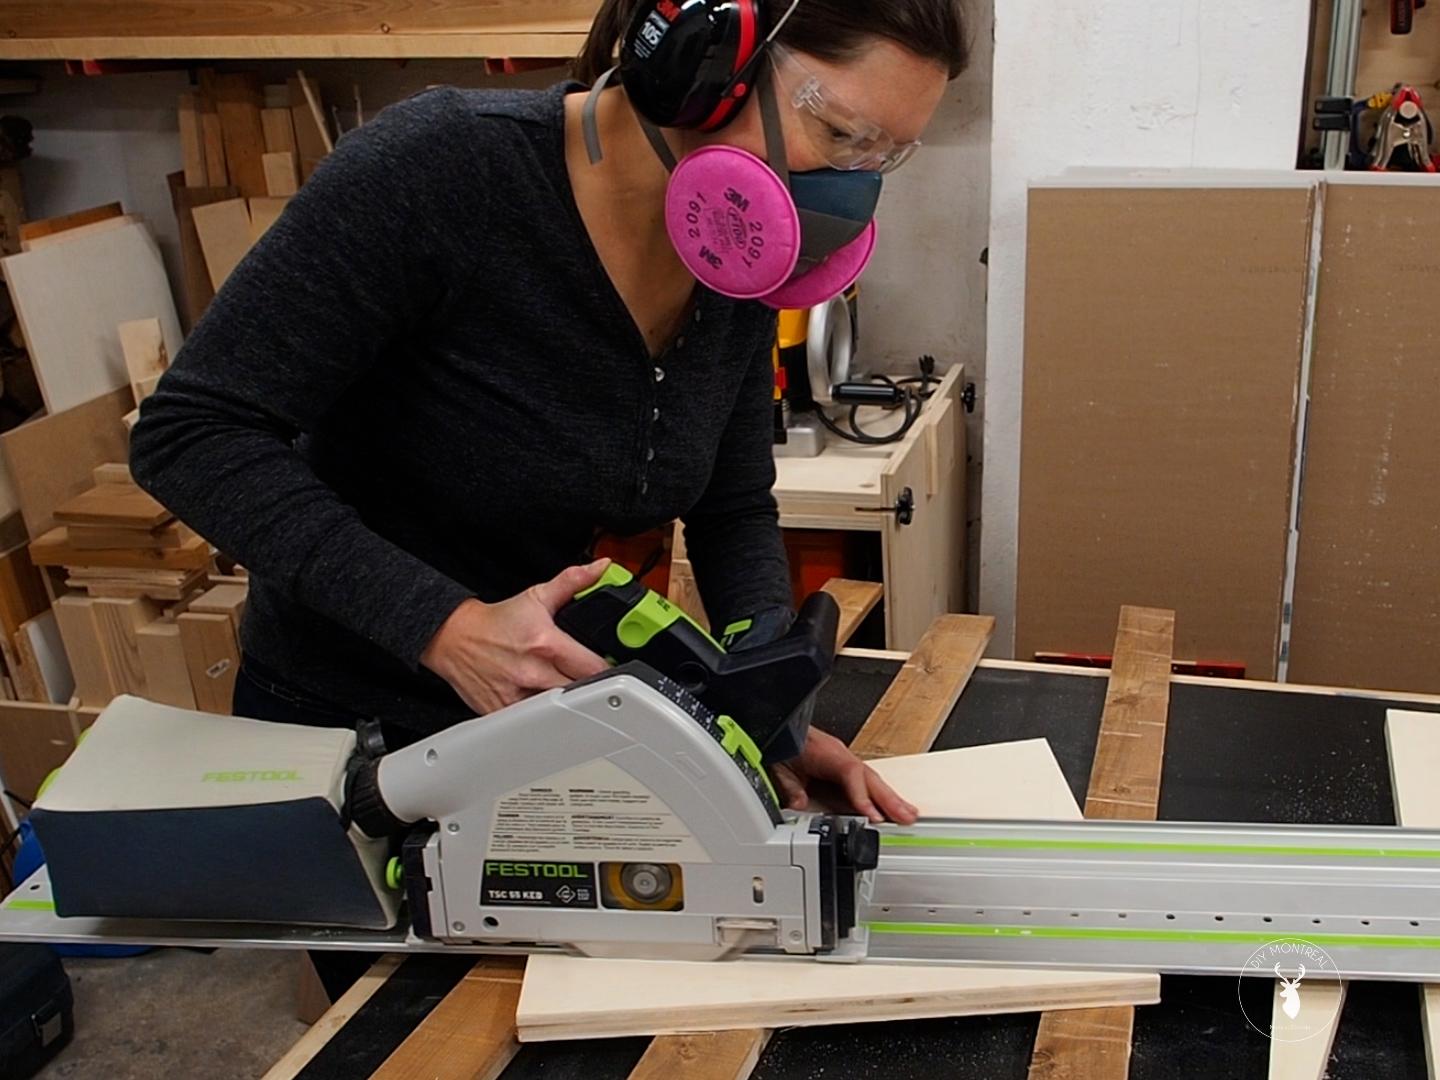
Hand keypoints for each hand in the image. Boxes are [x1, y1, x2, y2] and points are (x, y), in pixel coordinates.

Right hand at [420, 559, 610, 714]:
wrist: (455, 637)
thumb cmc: (497, 622)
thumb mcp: (537, 596)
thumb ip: (573, 581)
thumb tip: (601, 567)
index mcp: (547, 644)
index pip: (595, 668)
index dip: (608, 669)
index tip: (608, 667)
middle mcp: (533, 673)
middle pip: (581, 693)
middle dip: (588, 687)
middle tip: (583, 678)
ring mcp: (518, 696)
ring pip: (558, 712)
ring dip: (565, 704)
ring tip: (561, 688)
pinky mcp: (503, 712)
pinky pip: (532, 723)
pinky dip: (540, 716)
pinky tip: (539, 701)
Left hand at [770, 728, 918, 824]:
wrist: (777, 728)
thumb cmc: (782, 742)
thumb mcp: (778, 764)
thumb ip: (788, 785)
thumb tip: (799, 804)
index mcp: (826, 751)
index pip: (851, 773)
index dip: (863, 795)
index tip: (873, 815)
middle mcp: (839, 754)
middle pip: (869, 777)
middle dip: (890, 799)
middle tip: (908, 816)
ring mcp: (843, 760)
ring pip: (871, 780)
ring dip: (890, 798)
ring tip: (908, 815)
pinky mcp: (841, 768)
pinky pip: (864, 782)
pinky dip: (878, 796)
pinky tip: (888, 809)